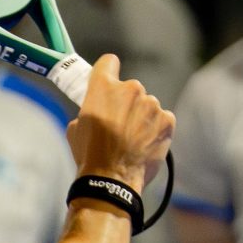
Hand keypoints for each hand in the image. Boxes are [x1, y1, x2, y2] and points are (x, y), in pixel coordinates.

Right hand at [66, 52, 173, 191]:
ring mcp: (151, 104)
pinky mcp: (167, 120)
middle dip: (126, 103)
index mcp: (103, 87)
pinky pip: (162, 119)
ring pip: (147, 106)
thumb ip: (88, 110)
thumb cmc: (89, 155)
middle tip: (119, 125)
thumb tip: (95, 113)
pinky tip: (145, 144)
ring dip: (142, 117)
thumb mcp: (75, 128)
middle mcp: (131, 89)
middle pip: (131, 89)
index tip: (108, 81)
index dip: (108, 72)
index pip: (109, 62)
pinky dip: (156, 129)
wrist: (111, 180)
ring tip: (132, 140)